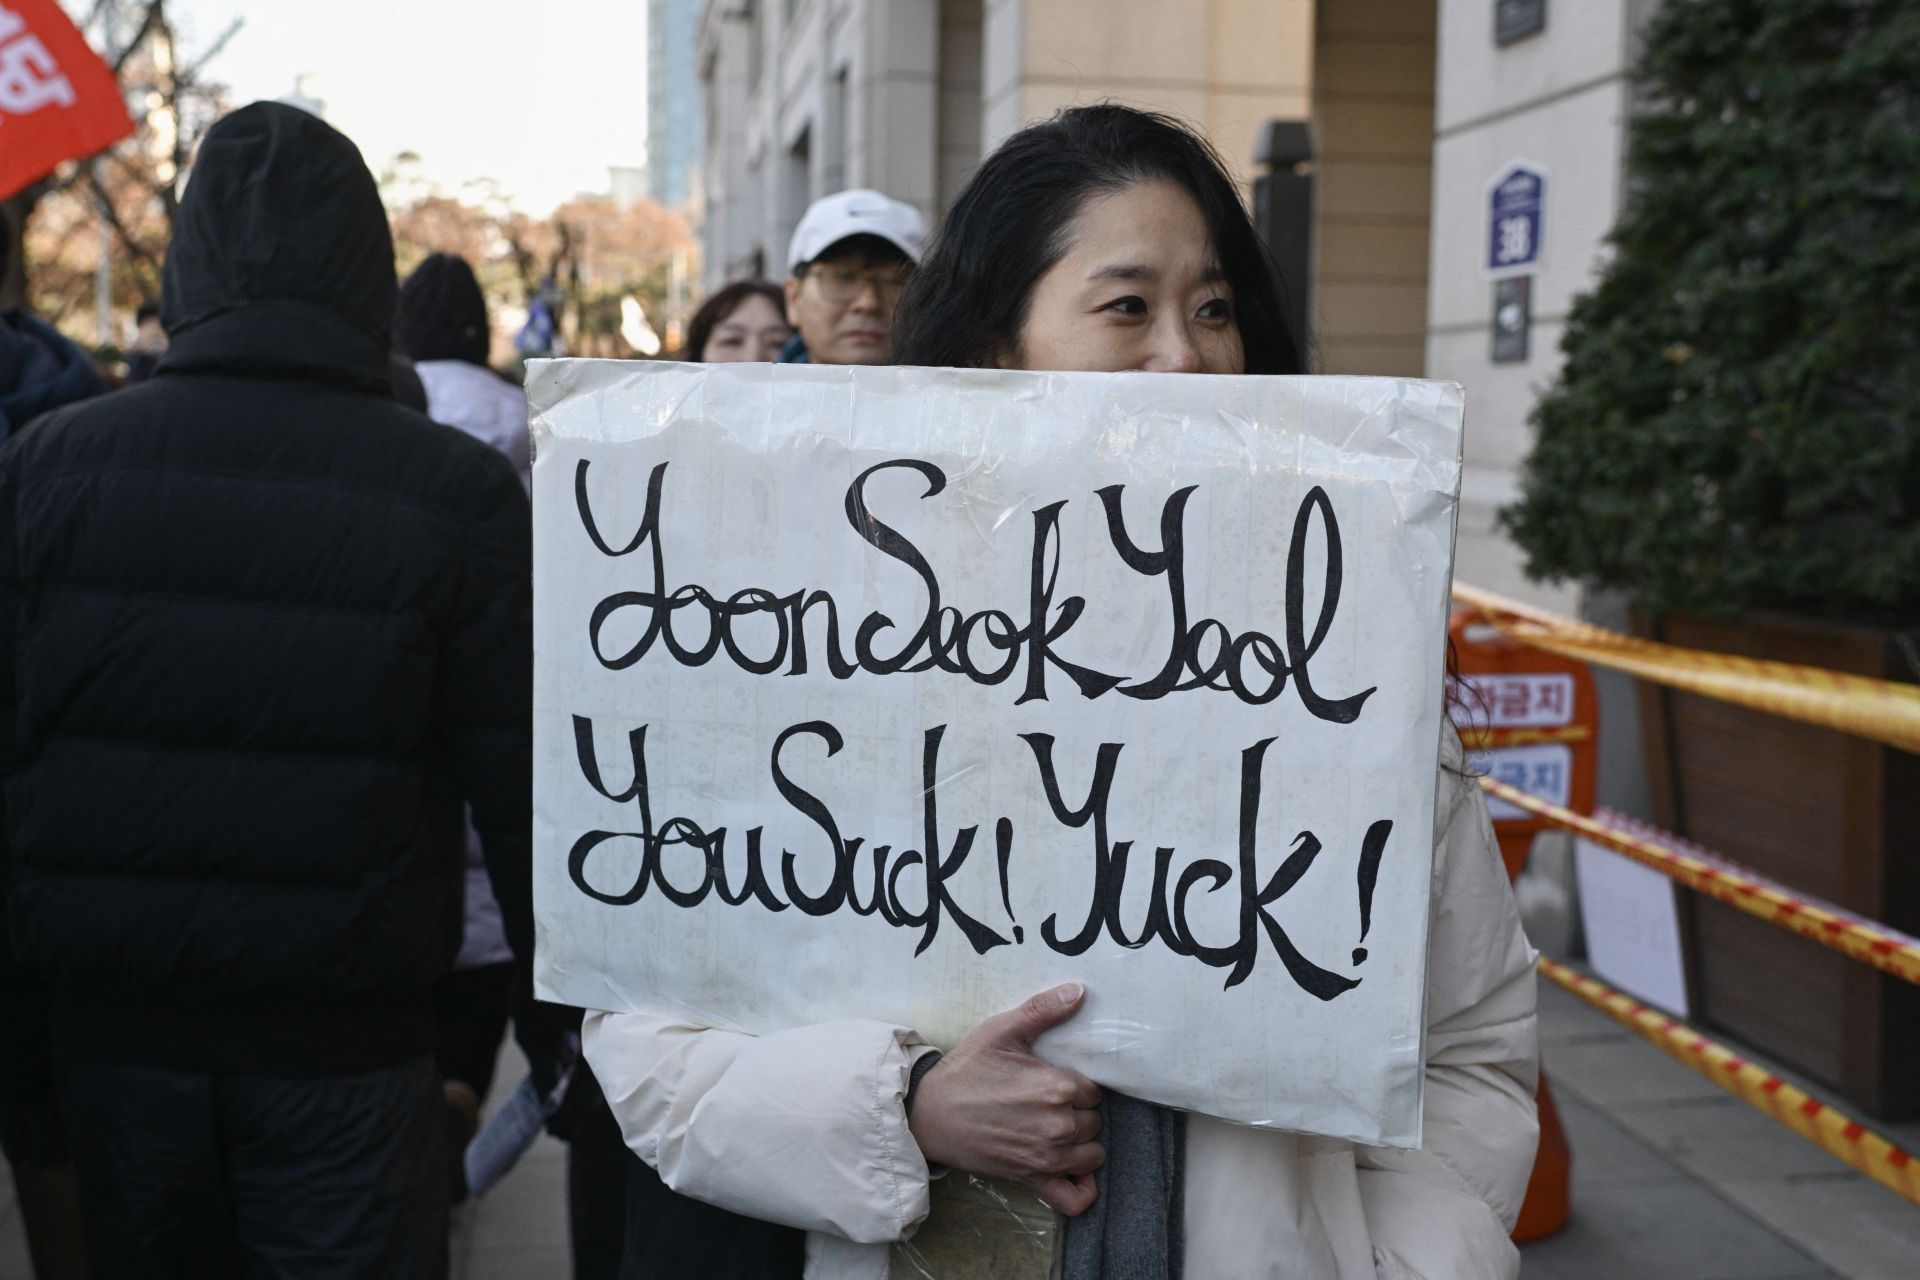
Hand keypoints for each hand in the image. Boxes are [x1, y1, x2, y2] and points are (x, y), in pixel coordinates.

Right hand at [907, 982, 1103, 1215]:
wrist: (930, 1113)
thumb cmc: (966, 1070)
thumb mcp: (1001, 1030)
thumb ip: (1043, 1010)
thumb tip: (1079, 990)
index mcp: (1056, 1086)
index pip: (1094, 1089)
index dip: (1077, 1085)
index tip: (1056, 1081)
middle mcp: (1059, 1125)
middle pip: (1095, 1120)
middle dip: (1079, 1111)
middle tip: (1051, 1104)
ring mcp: (1047, 1157)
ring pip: (1093, 1154)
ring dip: (1081, 1143)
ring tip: (1059, 1130)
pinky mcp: (1033, 1180)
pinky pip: (1075, 1197)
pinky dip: (1082, 1188)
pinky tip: (1072, 1170)